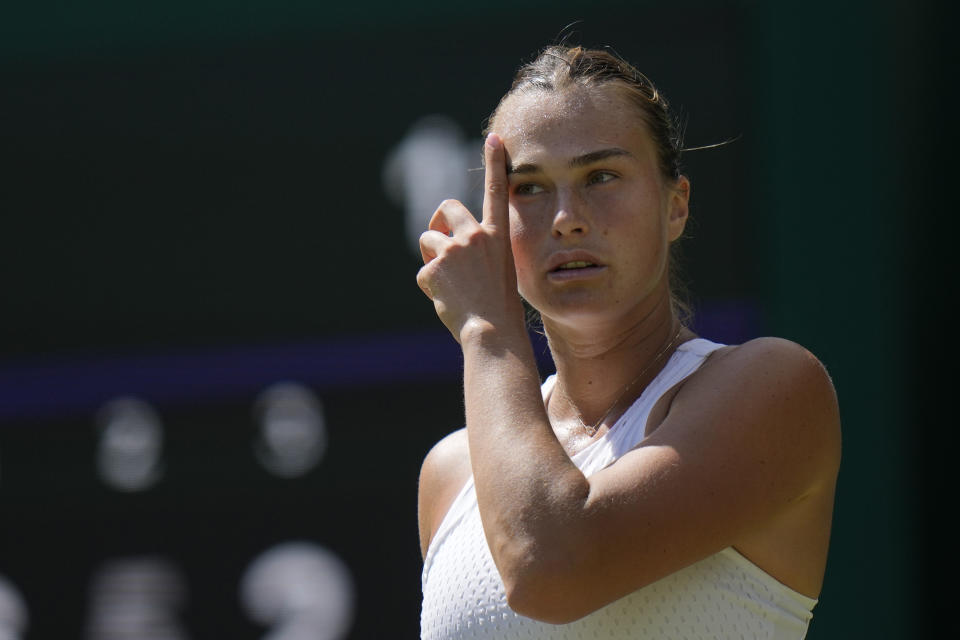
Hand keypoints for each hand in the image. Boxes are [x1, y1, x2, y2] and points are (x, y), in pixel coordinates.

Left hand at [416, 133, 525, 341]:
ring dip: (431, 259)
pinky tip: (446, 300)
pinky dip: (430, 286)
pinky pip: (423, 271)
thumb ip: (478, 254)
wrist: (492, 331)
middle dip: (437, 221)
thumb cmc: (498, 309)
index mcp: (497, 237)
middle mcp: (475, 237)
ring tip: (448, 285)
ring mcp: (453, 250)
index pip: (496, 192)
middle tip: (439, 242)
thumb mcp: (497, 272)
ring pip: (428, 241)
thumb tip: (449, 251)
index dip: (495, 163)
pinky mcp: (433, 266)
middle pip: (446, 208)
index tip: (494, 138)